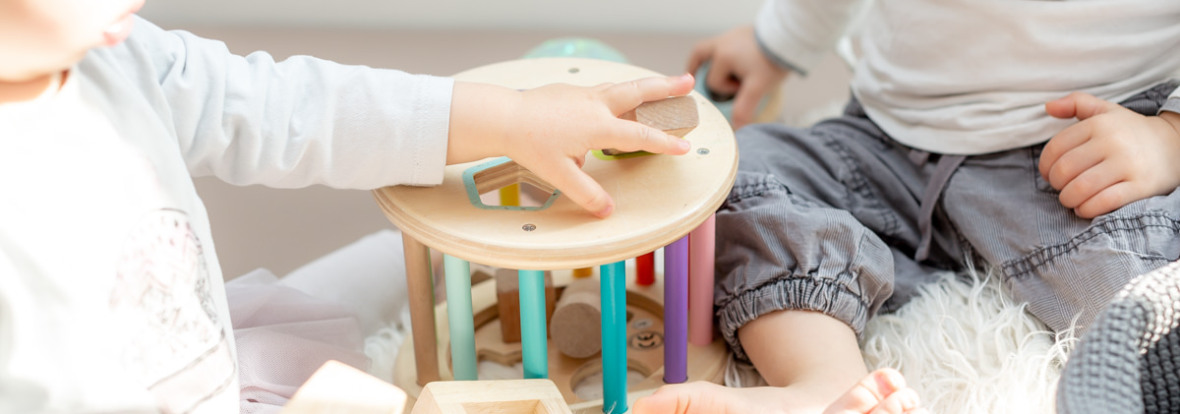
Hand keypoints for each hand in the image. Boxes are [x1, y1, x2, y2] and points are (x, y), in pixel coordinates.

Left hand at [448, 74, 694, 217]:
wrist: (504, 116)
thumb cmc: (530, 145)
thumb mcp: (559, 176)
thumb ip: (586, 193)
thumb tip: (607, 211)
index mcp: (598, 126)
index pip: (640, 136)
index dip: (664, 143)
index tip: (685, 147)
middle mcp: (596, 105)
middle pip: (638, 92)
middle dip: (666, 88)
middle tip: (689, 82)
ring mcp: (583, 94)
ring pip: (622, 87)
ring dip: (645, 86)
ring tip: (663, 85)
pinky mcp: (572, 91)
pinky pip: (602, 91)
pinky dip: (619, 92)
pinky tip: (617, 102)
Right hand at [687, 25, 789, 128]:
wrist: (791, 38)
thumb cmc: (772, 62)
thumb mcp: (758, 87)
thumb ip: (744, 108)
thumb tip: (736, 128)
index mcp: (722, 56)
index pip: (714, 81)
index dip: (726, 89)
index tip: (742, 88)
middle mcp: (722, 43)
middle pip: (699, 56)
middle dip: (700, 70)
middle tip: (701, 79)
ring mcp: (730, 35)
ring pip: (709, 48)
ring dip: (708, 62)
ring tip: (710, 72)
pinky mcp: (740, 32)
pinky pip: (722, 44)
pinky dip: (721, 55)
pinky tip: (730, 62)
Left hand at [1039, 92, 1179, 217]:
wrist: (1175, 145)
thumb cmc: (1129, 131)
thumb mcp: (1105, 111)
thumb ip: (1076, 103)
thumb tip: (1048, 107)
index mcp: (1098, 124)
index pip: (1056, 149)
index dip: (1045, 166)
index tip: (1049, 174)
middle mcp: (1112, 142)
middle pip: (1065, 170)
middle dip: (1056, 184)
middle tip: (1062, 187)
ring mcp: (1128, 165)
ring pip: (1080, 188)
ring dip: (1068, 199)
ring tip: (1071, 199)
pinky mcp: (1141, 186)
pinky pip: (1103, 202)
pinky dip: (1087, 209)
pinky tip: (1085, 208)